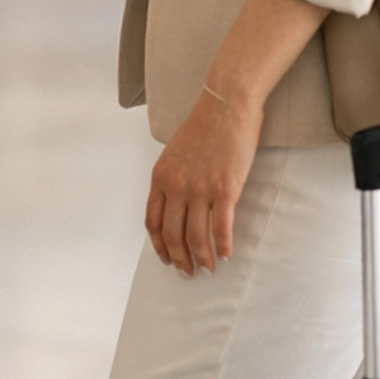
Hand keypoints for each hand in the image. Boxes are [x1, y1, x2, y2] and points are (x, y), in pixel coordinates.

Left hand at [145, 85, 263, 275]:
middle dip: (180, 259)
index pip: (153, 222)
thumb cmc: (204, 125)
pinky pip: (221, 229)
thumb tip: (176, 203)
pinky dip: (223, 247)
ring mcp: (200, 189)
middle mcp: (176, 186)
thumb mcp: (175, 152)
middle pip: (173, 235)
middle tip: (188, 273)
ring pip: (196, 237)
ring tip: (209, 269)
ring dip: (202, 259)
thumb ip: (172, 177)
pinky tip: (227, 255)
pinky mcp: (224, 190)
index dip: (159, 245)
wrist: (226, 105)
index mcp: (161, 177)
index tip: (166, 258)